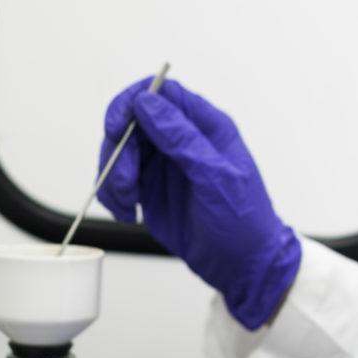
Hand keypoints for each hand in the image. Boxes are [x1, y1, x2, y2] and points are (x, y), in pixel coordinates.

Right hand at [98, 77, 301, 329]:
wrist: (243, 266)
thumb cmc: (244, 222)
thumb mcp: (217, 178)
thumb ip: (182, 139)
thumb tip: (148, 103)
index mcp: (205, 126)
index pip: (161, 92)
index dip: (132, 102)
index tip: (116, 128)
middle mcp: (182, 139)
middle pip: (131, 120)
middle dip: (119, 149)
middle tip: (128, 182)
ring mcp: (164, 163)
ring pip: (120, 150)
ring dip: (114, 175)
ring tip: (128, 203)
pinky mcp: (151, 187)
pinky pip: (117, 179)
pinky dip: (113, 194)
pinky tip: (128, 212)